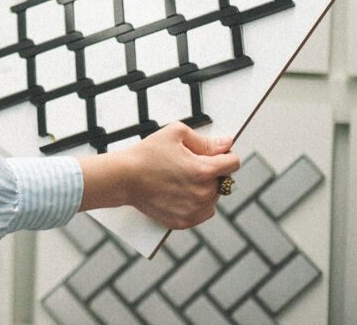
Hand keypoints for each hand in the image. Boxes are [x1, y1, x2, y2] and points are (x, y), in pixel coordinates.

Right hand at [80, 122, 239, 228]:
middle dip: (212, 172)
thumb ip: (205, 140)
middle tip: (188, 166)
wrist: (123, 178)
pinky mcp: (184, 221)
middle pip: (223, 181)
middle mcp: (203, 193)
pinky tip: (179, 193)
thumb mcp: (175, 134)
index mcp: (203, 170)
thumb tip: (226, 144)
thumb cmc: (146, 154)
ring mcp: (194, 210)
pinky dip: (196, 204)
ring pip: (214, 198)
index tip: (214, 154)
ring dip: (205, 189)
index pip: (233, 163)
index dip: (224, 155)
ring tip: (181, 179)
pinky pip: (203, 212)